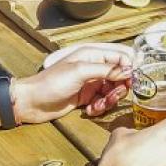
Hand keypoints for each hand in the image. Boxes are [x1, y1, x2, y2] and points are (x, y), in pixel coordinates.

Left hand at [13, 46, 131, 123]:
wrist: (32, 102)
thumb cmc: (51, 83)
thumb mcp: (80, 72)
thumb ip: (106, 70)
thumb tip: (128, 70)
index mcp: (92, 55)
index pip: (120, 56)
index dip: (129, 68)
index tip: (133, 81)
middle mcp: (93, 68)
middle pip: (119, 76)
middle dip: (119, 88)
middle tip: (113, 96)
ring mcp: (90, 83)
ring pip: (112, 91)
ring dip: (109, 100)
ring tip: (99, 105)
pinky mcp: (86, 98)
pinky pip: (102, 102)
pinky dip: (99, 107)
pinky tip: (90, 110)